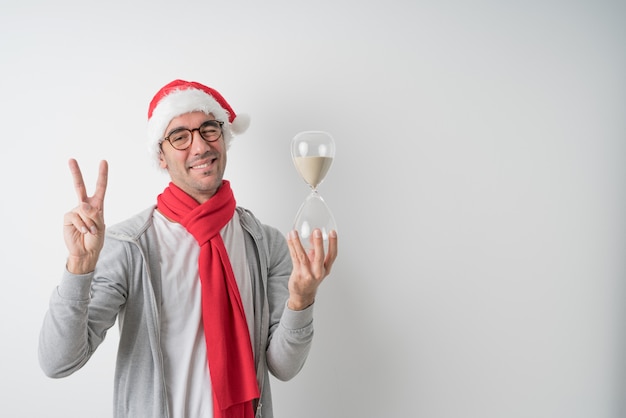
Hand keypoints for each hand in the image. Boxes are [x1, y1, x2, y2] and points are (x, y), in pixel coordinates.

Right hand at [63, 159, 107, 273]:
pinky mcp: (67, 218)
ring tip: (90, 231)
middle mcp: (85, 205)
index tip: (103, 161)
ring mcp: (75, 211)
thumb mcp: (100, 227)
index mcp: (97, 205)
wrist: (86, 252)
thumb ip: (94, 214)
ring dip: (90, 222)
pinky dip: (82, 225)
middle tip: (71, 159)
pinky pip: (76, 217)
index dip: (102, 175)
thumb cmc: (95, 239)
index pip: (100, 187)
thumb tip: (82, 204)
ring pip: (83, 209)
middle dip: (75, 173)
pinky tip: (83, 231)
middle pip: (80, 186)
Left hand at [286, 229, 337, 309]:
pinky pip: (294, 257)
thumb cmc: (311, 277)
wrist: (302, 294)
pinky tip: (289, 238)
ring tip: (294, 232)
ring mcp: (307, 274)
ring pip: (302, 256)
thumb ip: (315, 251)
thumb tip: (312, 235)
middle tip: (317, 231)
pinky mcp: (297, 274)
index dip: (333, 243)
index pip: (333, 255)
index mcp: (326, 269)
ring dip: (297, 242)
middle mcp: (318, 272)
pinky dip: (291, 246)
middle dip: (318, 243)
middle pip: (320, 256)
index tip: (332, 232)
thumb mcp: (317, 266)